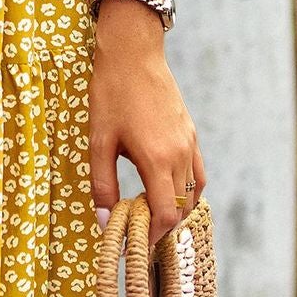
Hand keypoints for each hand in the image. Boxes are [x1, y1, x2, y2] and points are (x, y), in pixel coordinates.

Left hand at [86, 0, 206, 247]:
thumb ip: (102, 184)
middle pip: (180, 207)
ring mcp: (189, 143)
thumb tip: (103, 221)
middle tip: (138, 232)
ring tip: (150, 214)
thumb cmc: (112, 94)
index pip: (165, 213)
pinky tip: (168, 190)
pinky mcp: (191, 134)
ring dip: (175, 209)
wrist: (133, 53)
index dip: (152, 235)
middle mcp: (180, 154)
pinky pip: (198, 173)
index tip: (135, 243)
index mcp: (157, 159)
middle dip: (161, 226)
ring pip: (193, 192)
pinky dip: (188, 190)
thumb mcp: (98, 140)